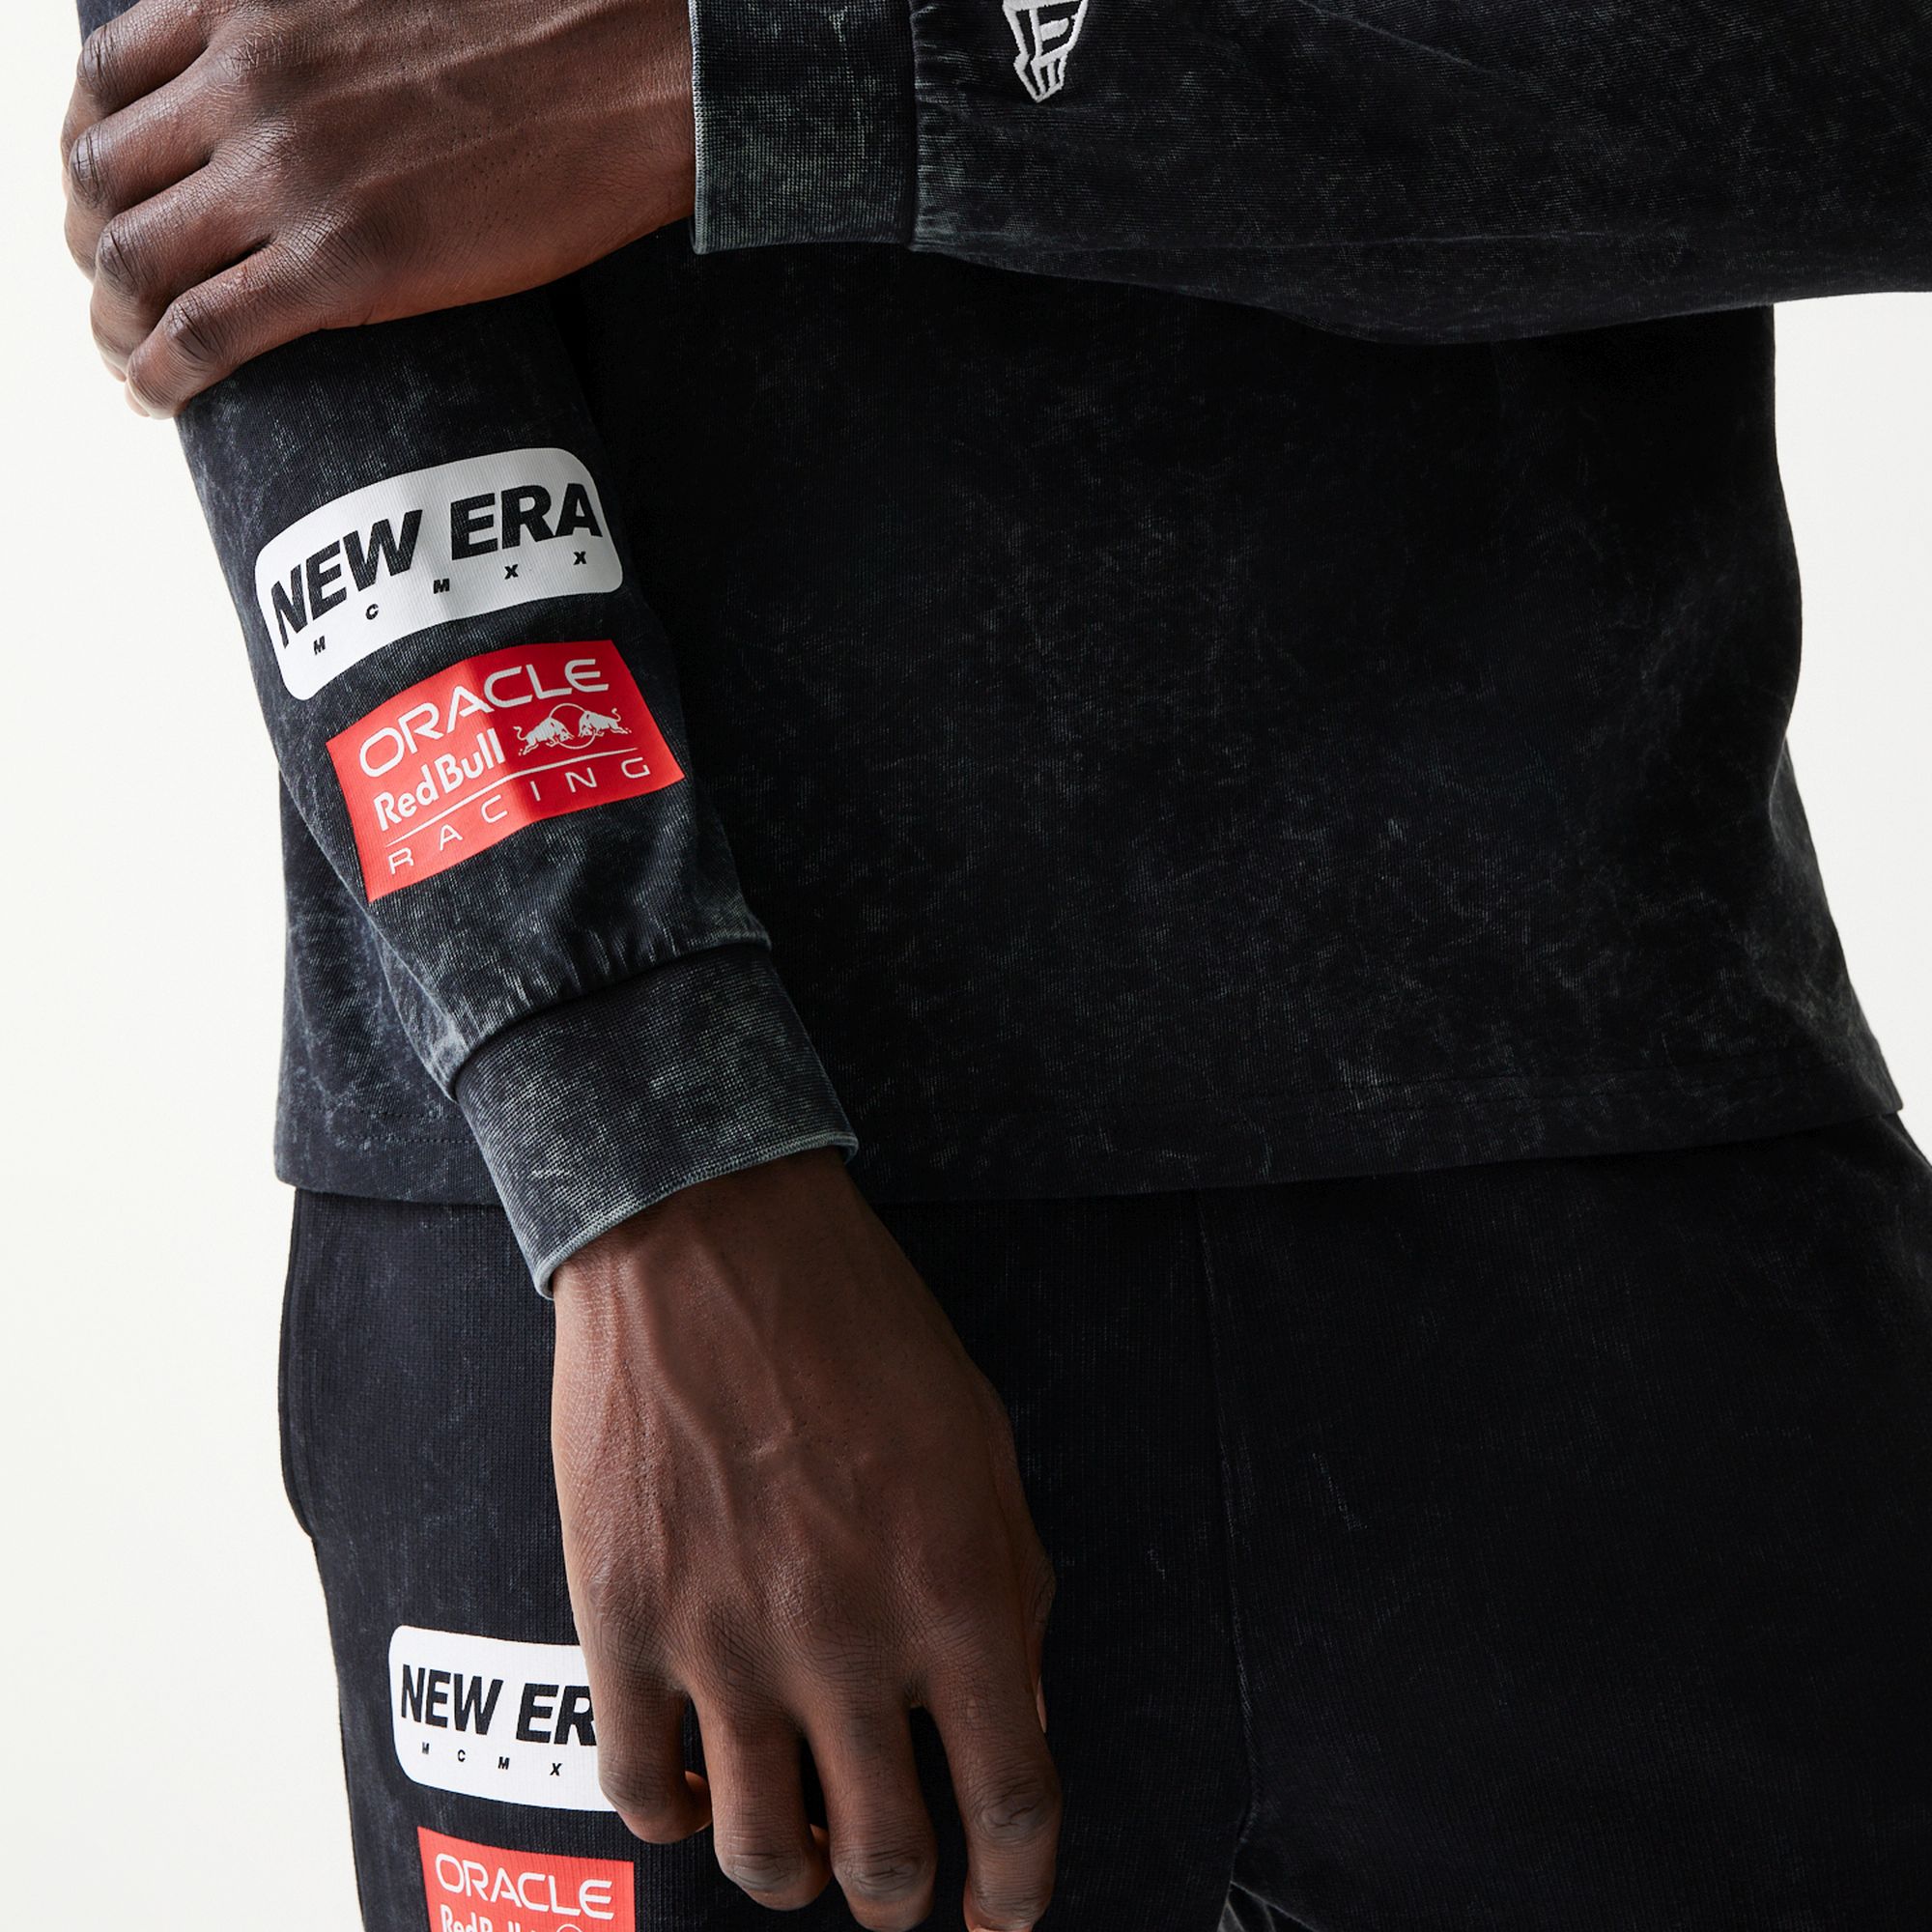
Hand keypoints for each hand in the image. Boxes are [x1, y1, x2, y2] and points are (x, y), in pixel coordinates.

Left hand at [60, 0, 694, 415]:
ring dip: (114, 324)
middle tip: (114, 301)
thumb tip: (295, 88)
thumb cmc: (536, 37)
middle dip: (92, 253)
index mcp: (248, 11)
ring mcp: (289, 178)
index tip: (104, 205)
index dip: (88, 160)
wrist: (626, 77)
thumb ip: (305, 32)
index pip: (103, 83)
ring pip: (136, 263)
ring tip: (129, 361)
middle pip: (101, 181)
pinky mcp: (343, 267)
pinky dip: (161, 375)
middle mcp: (246, 87)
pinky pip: (207, 332)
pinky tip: (156, 399)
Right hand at [550, 1149, 1060, 1931]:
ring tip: (805, 1848)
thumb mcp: (980, 1441)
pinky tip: (699, 1788)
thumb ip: (1010, 1586)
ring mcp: (725, 1645)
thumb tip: (1014, 1711)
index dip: (1018, 1886)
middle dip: (904, 1897)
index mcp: (956, 1595)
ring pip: (761, 1852)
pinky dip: (678, 1816)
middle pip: (883, 1861)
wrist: (706, 1240)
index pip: (1011, 1804)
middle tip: (901, 1884)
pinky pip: (643, 1788)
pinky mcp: (622, 1624)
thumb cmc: (858, 1323)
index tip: (1004, 1911)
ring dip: (795, 1873)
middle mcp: (846, 1644)